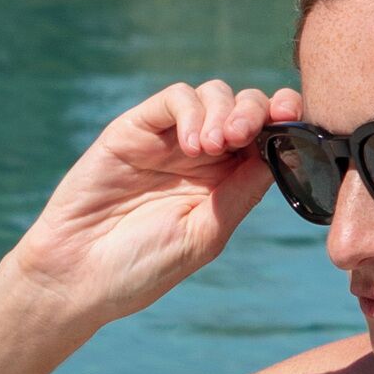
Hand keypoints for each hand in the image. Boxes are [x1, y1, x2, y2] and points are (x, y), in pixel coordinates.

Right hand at [8, 78, 303, 332]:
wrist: (79, 278)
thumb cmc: (142, 268)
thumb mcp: (206, 235)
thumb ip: (241, 192)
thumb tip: (282, 152)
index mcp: (224, 182)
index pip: (265, 137)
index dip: (284, 121)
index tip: (294, 120)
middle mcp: (201, 156)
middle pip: (245, 108)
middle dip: (256, 111)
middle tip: (243, 136)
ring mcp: (167, 141)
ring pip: (212, 94)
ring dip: (225, 110)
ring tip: (216, 145)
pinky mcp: (134, 130)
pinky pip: (173, 99)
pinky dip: (192, 110)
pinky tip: (193, 144)